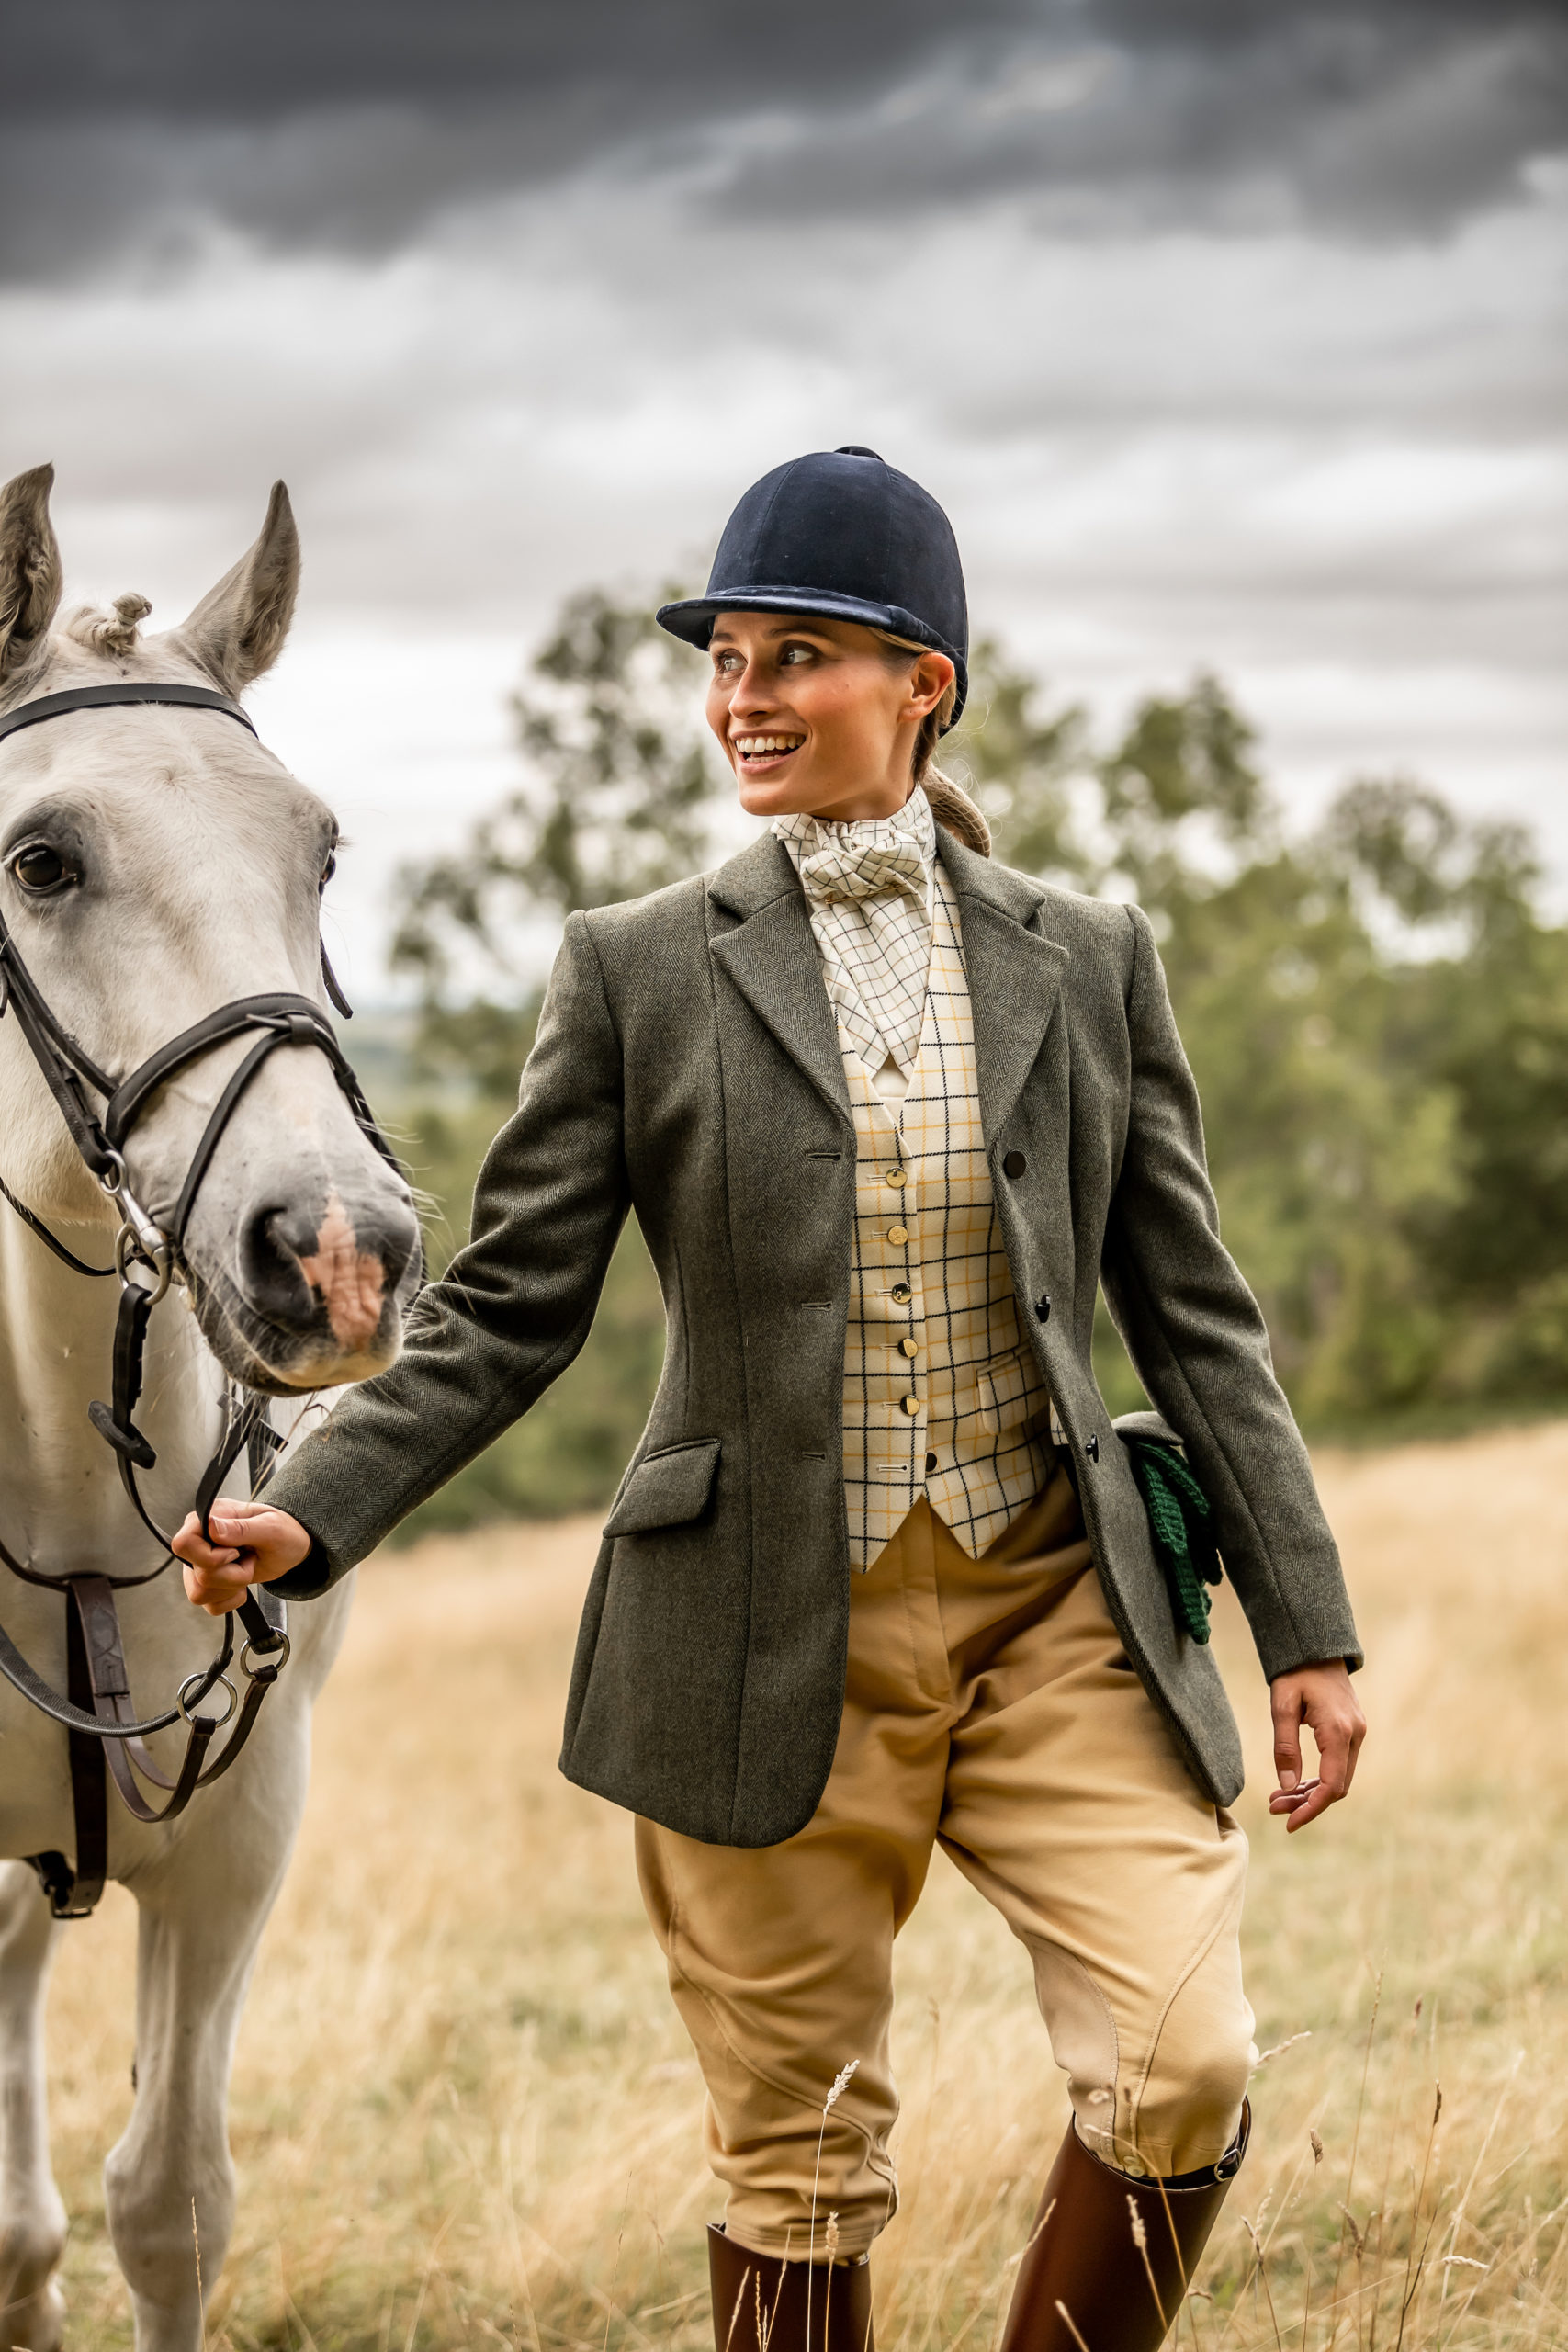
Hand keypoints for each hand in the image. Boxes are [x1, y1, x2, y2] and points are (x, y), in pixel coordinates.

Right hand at [171, 1499, 311, 1615]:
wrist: (289, 1546)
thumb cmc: (282, 1530)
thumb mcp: (270, 1527)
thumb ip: (240, 1528)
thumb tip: (211, 1527)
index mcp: (209, 1518)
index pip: (183, 1544)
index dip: (209, 1557)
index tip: (235, 1553)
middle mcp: (199, 1541)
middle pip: (195, 1574)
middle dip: (231, 1575)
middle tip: (249, 1559)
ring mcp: (199, 1564)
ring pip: (199, 1593)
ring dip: (232, 1587)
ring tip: (246, 1568)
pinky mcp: (206, 1584)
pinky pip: (210, 1605)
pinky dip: (231, 1600)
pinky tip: (242, 1584)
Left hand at [1268, 1659, 1365, 1832]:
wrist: (1315, 1647)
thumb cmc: (1295, 1673)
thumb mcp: (1281, 1706)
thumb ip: (1285, 1746)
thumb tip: (1287, 1786)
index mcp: (1338, 1731)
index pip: (1331, 1785)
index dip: (1311, 1808)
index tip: (1289, 1823)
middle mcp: (1354, 1735)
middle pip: (1336, 1786)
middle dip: (1307, 1803)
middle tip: (1274, 1807)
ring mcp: (1357, 1733)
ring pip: (1339, 1778)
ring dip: (1311, 1792)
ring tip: (1279, 1798)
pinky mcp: (1352, 1731)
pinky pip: (1339, 1765)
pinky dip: (1319, 1778)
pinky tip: (1296, 1783)